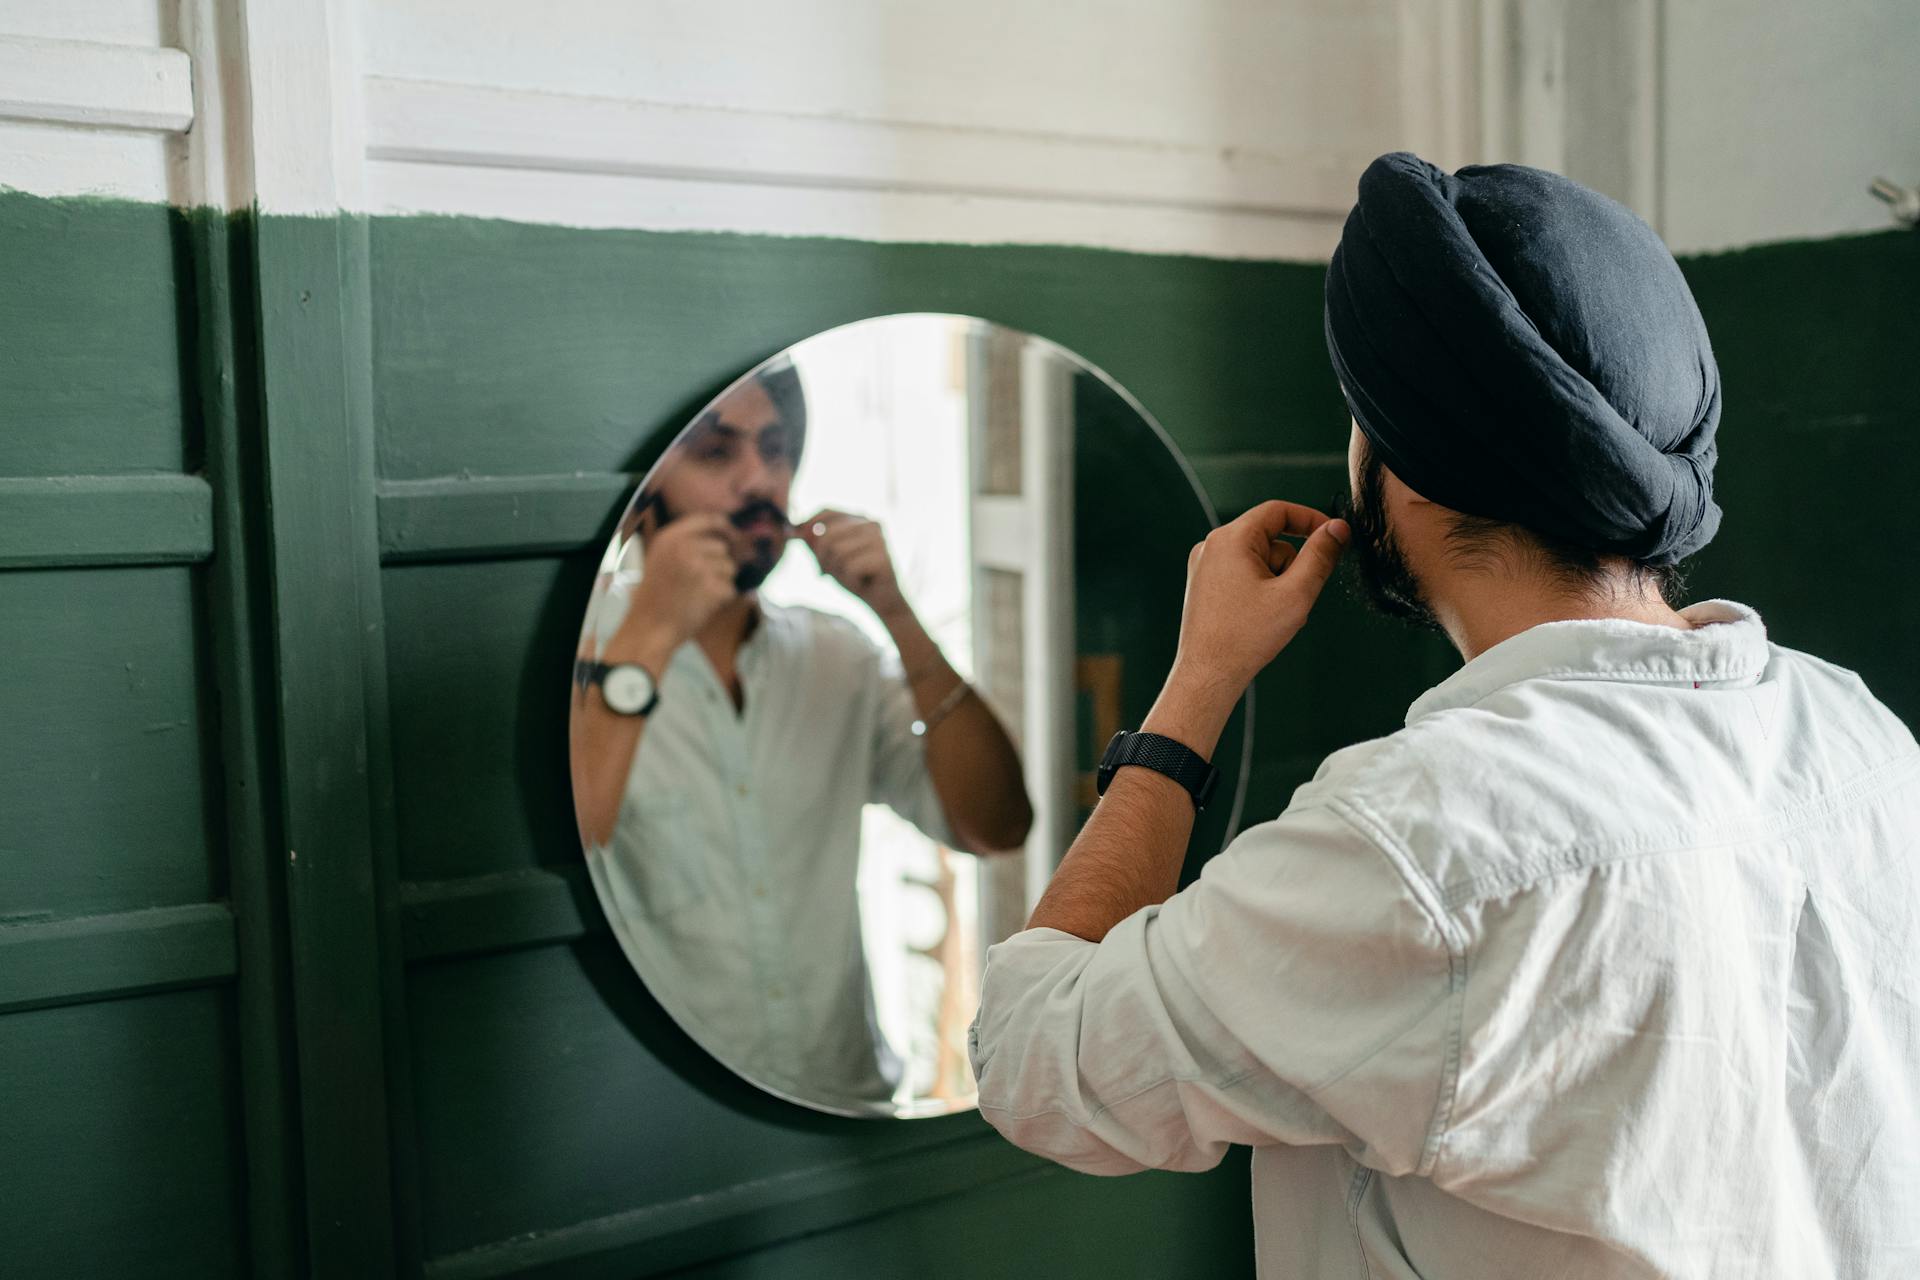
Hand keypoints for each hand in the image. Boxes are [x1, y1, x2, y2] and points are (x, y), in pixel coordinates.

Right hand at [620, 513, 741, 657]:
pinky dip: (722, 599)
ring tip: (699, 593)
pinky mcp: (711, 587)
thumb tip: (727, 536)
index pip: (708, 520)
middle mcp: (684, 547)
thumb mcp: (661, 558)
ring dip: (721, 582)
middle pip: (722, 548)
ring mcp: (699, 567)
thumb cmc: (657, 595)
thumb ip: (687, 543)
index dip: (725, 527)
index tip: (733, 536)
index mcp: (670, 537)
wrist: (650, 627)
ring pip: (730, 568)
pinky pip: (730, 589)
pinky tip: (703, 604)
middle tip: (702, 582)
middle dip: (719, 565)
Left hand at [798, 509, 906, 617]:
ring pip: (837, 551)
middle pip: (827, 534)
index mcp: (860, 518)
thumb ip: (812, 543)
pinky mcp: (883, 557)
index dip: (807, 523)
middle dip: (821, 557)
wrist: (882, 601)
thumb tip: (789, 530)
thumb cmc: (854, 577)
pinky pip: (849, 567)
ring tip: (849, 577)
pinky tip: (861, 582)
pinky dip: (849, 580)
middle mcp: (871, 523)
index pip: (827, 510)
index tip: (794, 536)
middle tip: (828, 573)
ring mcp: (879, 539)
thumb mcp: (828, 558)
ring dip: (836, 570)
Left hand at [1169, 500, 1347, 700]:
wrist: (1208, 675)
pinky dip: (1262, 591)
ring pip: (1260, 560)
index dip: (1311, 519)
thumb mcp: (1295, 593)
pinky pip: (1244, 575)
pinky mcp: (1205, 585)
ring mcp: (1205, 567)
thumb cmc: (1244, 639)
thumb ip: (1320, 556)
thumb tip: (1337, 529)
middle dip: (1292, 565)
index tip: (1333, 535)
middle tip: (1296, 597)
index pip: (1278, 511)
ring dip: (1278, 581)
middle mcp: (1211, 547)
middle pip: (1270, 538)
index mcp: (1230, 540)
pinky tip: (1260, 619)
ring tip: (1274, 615)